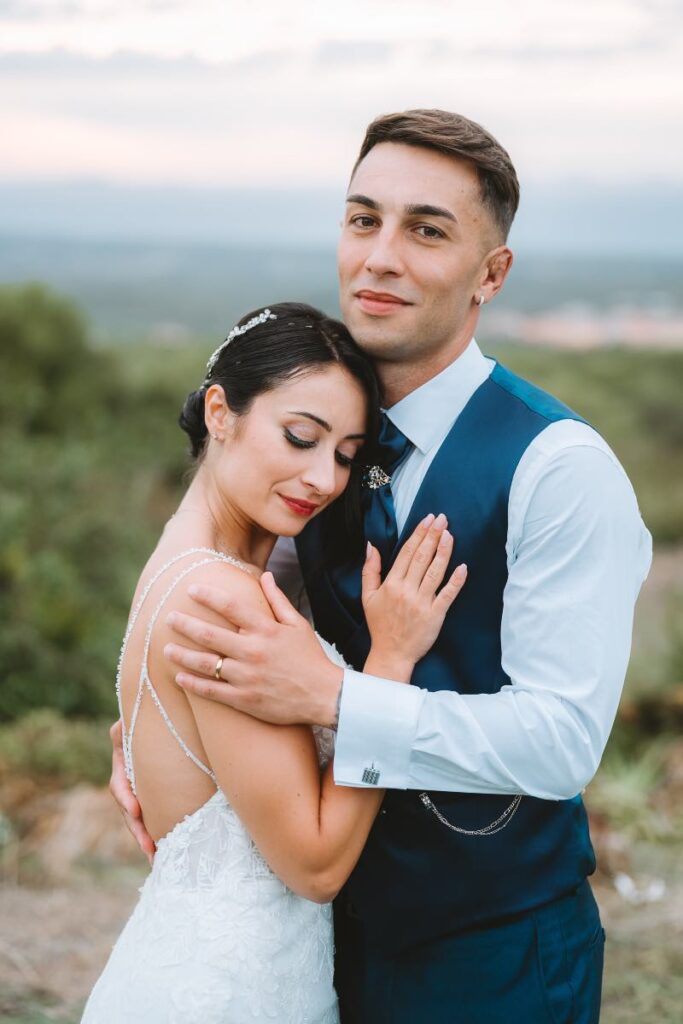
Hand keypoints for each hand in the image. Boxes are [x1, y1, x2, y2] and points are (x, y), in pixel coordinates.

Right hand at [109, 720, 155, 864]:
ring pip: (141, 820)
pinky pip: (156, 817)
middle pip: (130, 811)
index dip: (125, 798)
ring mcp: (142, 791)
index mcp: (123, 764)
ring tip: (156, 857)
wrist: (160, 719)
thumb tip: (119, 727)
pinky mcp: (158, 797)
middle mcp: (130, 781)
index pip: (119, 785)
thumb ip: (124, 726)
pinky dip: (159, 835)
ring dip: (147, 839)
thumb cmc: (145, 716)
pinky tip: (165, 851)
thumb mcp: (132, 719)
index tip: (135, 810)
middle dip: (138, 831)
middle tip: (149, 848)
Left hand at [164, 574, 342, 726]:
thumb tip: (264, 575)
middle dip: (186, 625)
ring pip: (206, 664)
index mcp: (266, 630)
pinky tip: (179, 677)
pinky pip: (213, 691)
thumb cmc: (310, 658)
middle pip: (210, 634)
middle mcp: (253, 651)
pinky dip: (193, 684)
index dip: (208, 596)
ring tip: (166, 648)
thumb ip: (277, 600)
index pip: (230, 606)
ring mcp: (247, 677)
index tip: (190, 589)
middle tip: (169, 618)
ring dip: (182, 655)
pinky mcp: (245, 699)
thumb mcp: (298, 624)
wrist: (326, 697)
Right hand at [362, 513, 466, 674]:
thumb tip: (371, 546)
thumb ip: (370, 570)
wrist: (391, 654)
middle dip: (433, 535)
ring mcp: (422, 603)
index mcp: (391, 584)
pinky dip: (456, 580)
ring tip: (450, 534)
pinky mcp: (435, 615)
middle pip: (422, 557)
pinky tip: (463, 567)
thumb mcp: (367, 597)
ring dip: (444, 551)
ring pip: (435, 572)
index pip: (407, 553)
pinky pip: (447, 594)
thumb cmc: (380, 625)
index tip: (428, 519)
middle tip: (442, 519)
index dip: (419, 534)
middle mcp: (406, 590)